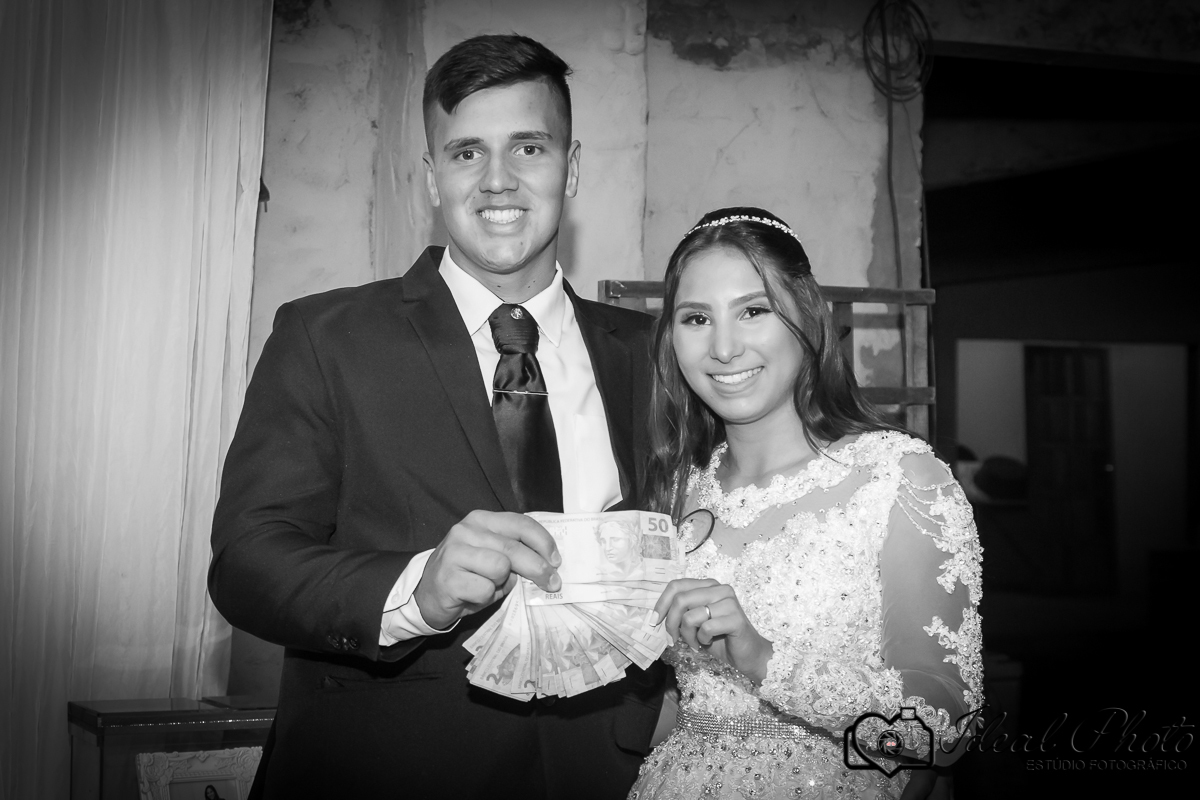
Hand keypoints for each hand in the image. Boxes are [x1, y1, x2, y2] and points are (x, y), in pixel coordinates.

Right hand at [414, 510, 561, 630]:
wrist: (427, 595)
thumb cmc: (467, 576)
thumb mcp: (491, 556)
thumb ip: (513, 553)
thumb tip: (547, 565)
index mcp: (480, 520)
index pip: (520, 523)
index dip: (543, 542)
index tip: (557, 560)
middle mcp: (465, 530)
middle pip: (514, 548)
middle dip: (539, 568)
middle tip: (553, 583)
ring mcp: (454, 552)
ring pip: (501, 568)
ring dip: (502, 584)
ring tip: (488, 586)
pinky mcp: (448, 577)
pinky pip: (485, 589)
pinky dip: (486, 597)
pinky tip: (472, 595)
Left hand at [653, 578, 772, 684]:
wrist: (747, 654)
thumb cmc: (719, 638)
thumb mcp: (695, 622)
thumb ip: (681, 613)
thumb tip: (657, 616)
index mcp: (708, 585)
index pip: (676, 585)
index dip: (661, 603)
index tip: (654, 621)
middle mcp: (719, 589)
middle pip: (680, 599)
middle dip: (671, 623)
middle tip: (673, 639)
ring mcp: (729, 602)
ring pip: (690, 616)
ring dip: (687, 635)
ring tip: (695, 643)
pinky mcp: (735, 618)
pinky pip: (705, 628)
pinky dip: (701, 640)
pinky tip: (708, 642)